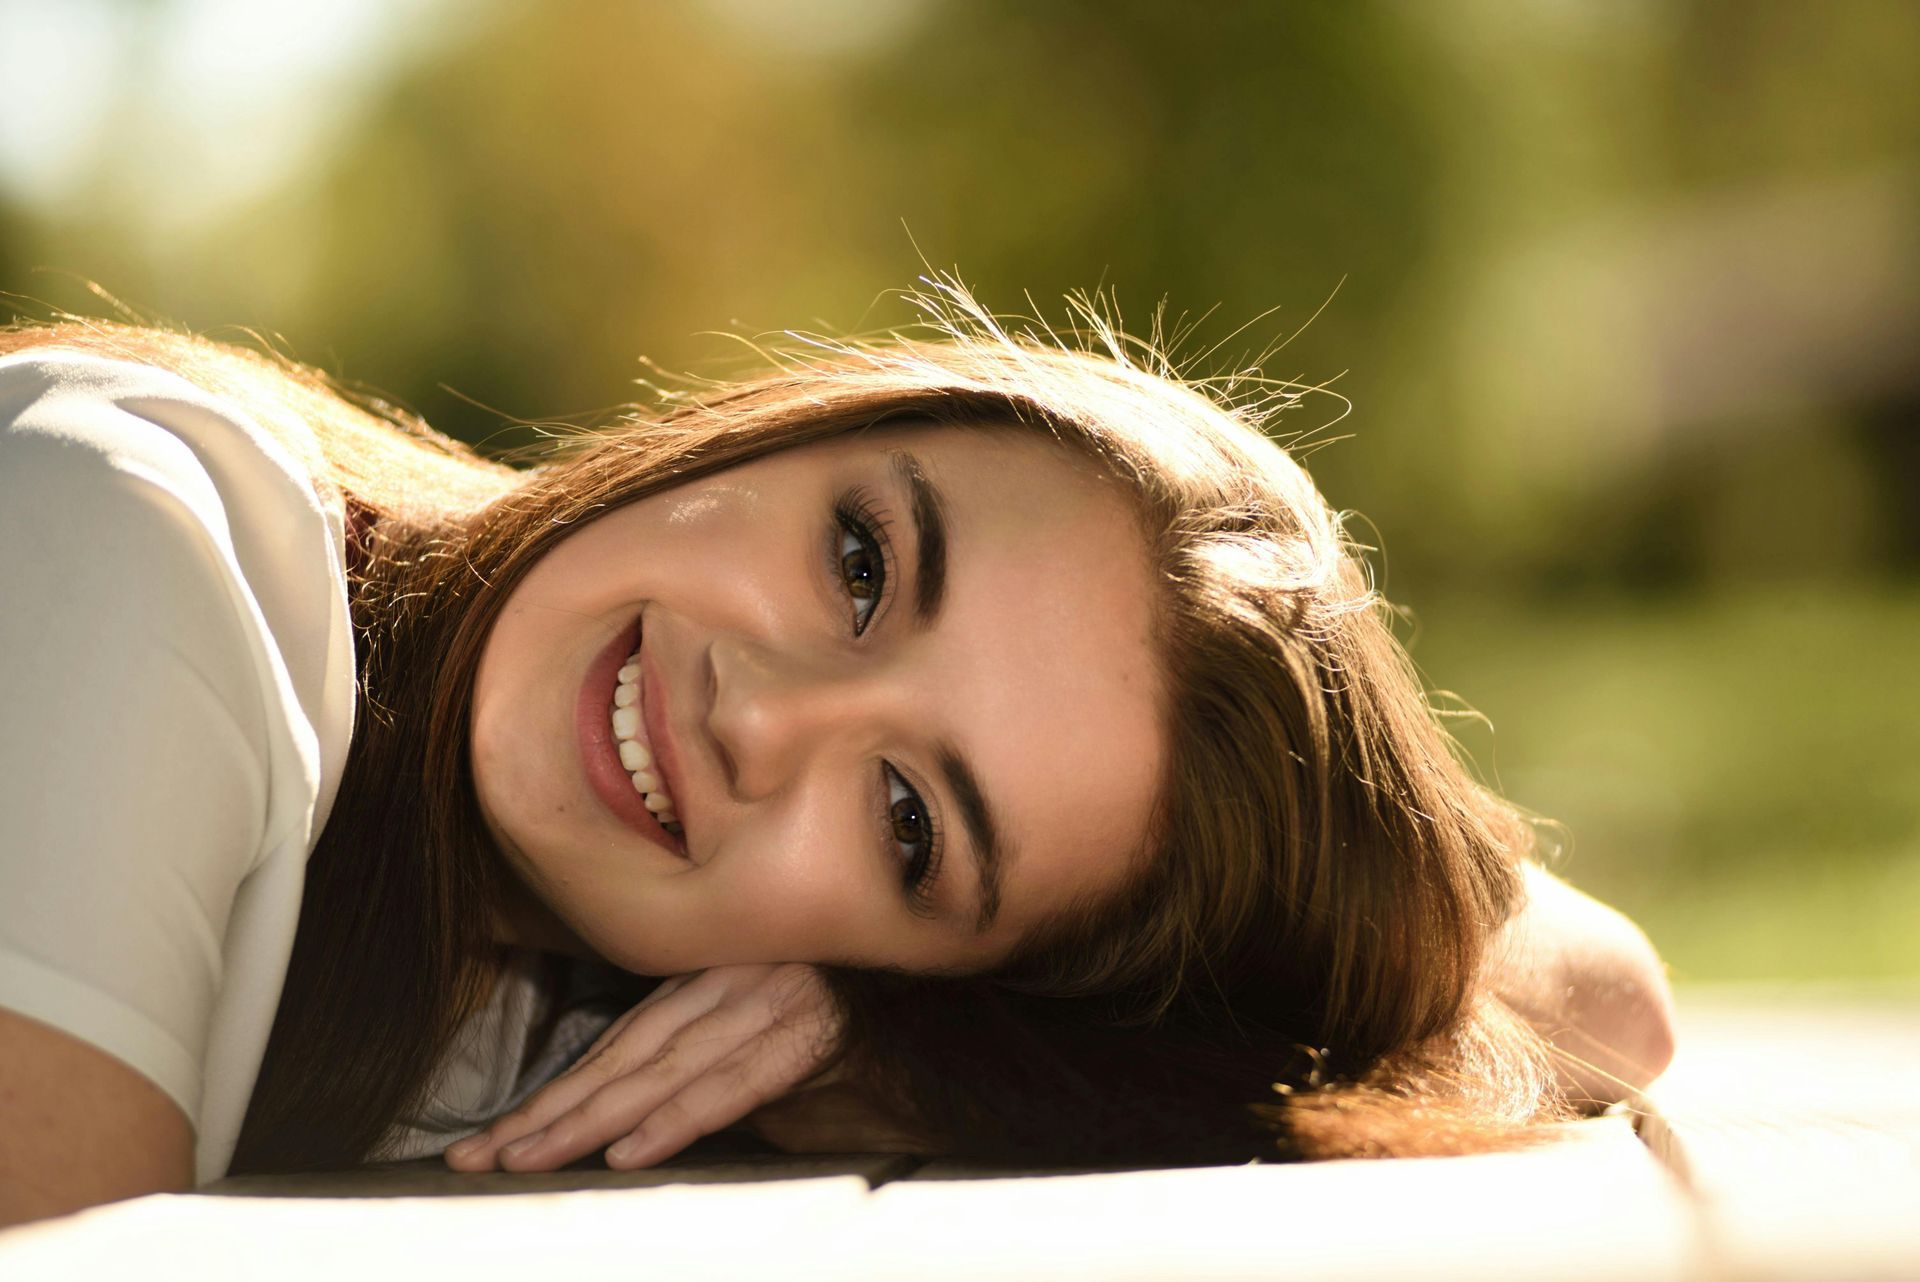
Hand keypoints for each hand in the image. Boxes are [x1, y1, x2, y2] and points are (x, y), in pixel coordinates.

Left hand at [443, 962, 838, 1171]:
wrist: (951, 1038)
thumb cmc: (855, 1059)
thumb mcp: (764, 1072)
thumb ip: (701, 1081)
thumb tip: (628, 1122)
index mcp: (715, 984)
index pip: (617, 1045)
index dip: (552, 1094)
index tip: (491, 1141)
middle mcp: (735, 982)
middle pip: (626, 1056)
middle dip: (548, 1113)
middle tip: (482, 1159)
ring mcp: (774, 1000)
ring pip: (666, 1068)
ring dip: (592, 1120)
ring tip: (532, 1160)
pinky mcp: (814, 1035)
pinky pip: (736, 1082)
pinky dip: (681, 1118)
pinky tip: (631, 1151)